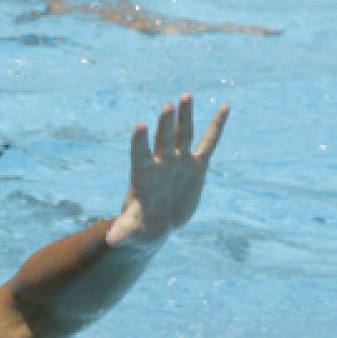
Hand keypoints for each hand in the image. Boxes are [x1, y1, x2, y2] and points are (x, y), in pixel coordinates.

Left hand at [108, 95, 230, 245]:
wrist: (158, 223)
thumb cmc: (141, 225)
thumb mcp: (132, 228)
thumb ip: (123, 230)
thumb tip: (111, 241)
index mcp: (144, 174)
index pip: (140, 154)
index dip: (140, 141)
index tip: (141, 126)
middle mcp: (162, 162)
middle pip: (163, 139)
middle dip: (165, 124)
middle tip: (167, 106)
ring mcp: (179, 160)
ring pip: (183, 135)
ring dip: (185, 117)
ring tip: (186, 96)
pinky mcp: (196, 165)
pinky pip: (209, 143)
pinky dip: (217, 126)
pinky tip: (225, 108)